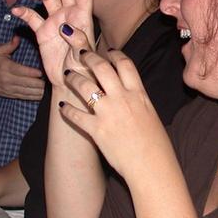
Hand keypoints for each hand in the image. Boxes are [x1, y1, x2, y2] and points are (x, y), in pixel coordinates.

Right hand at [0, 35, 44, 100]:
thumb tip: (17, 37)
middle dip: (39, 82)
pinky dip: (35, 96)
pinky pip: (25, 97)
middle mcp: (8, 79)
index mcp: (6, 67)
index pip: (21, 71)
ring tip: (49, 87)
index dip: (32, 73)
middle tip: (50, 79)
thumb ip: (10, 45)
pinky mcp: (12, 95)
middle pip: (27, 83)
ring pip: (28, 91)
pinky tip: (43, 94)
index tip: (41, 72)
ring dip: (39, 90)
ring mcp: (10, 88)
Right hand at [12, 0, 94, 85]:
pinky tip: (16, 10)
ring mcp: (54, 21)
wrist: (68, 82)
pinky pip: (32, 17)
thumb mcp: (84, 56)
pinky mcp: (42, 31)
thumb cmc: (82, 70)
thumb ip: (78, 41)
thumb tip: (65, 28)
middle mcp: (69, 15)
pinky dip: (23, 12)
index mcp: (83, 17)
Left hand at [57, 50, 172, 179]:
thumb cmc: (156, 145)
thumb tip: (133, 94)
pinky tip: (62, 106)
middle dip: (89, 57)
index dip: (115, 55)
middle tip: (81, 54)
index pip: (125, 65)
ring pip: (85, 86)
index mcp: (139, 94)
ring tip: (68, 74)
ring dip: (74, 78)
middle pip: (102, 68)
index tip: (108, 52)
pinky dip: (67, 109)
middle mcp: (122, 99)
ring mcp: (108, 113)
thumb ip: (139, 101)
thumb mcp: (152, 115)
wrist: (152, 166)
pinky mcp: (96, 130)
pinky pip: (76, 115)